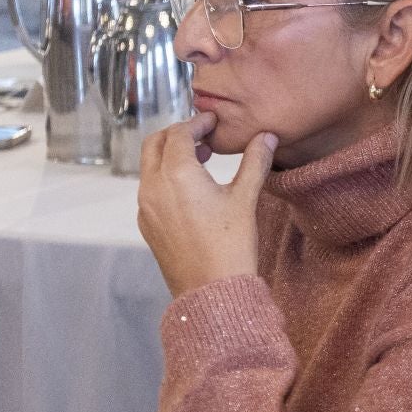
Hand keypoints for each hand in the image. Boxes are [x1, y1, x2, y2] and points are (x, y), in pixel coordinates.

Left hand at [137, 113, 276, 298]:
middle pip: (155, 143)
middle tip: (204, 136)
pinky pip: (150, 188)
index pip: (180, 133)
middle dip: (177, 134)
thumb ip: (254, 162)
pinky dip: (165, 176)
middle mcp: (153, 186)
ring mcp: (145, 206)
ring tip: (201, 160)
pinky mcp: (147, 223)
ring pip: (150, 166)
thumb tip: (266, 136)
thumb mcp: (245, 198)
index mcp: (176, 174)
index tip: (214, 121)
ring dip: (170, 155)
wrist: (211, 290)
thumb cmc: (230, 245)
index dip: (198, 122)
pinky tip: (191, 188)